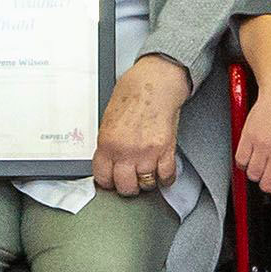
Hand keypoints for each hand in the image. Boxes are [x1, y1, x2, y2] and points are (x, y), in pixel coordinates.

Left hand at [94, 58, 188, 194]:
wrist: (154, 84)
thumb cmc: (132, 95)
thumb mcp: (108, 121)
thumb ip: (108, 145)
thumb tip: (108, 162)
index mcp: (107, 143)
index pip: (103, 178)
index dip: (108, 182)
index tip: (112, 181)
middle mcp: (126, 151)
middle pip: (125, 187)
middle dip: (128, 186)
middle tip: (131, 180)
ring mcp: (147, 152)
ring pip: (146, 184)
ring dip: (147, 181)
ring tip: (147, 173)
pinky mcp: (166, 150)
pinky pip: (167, 176)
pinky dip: (166, 178)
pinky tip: (163, 173)